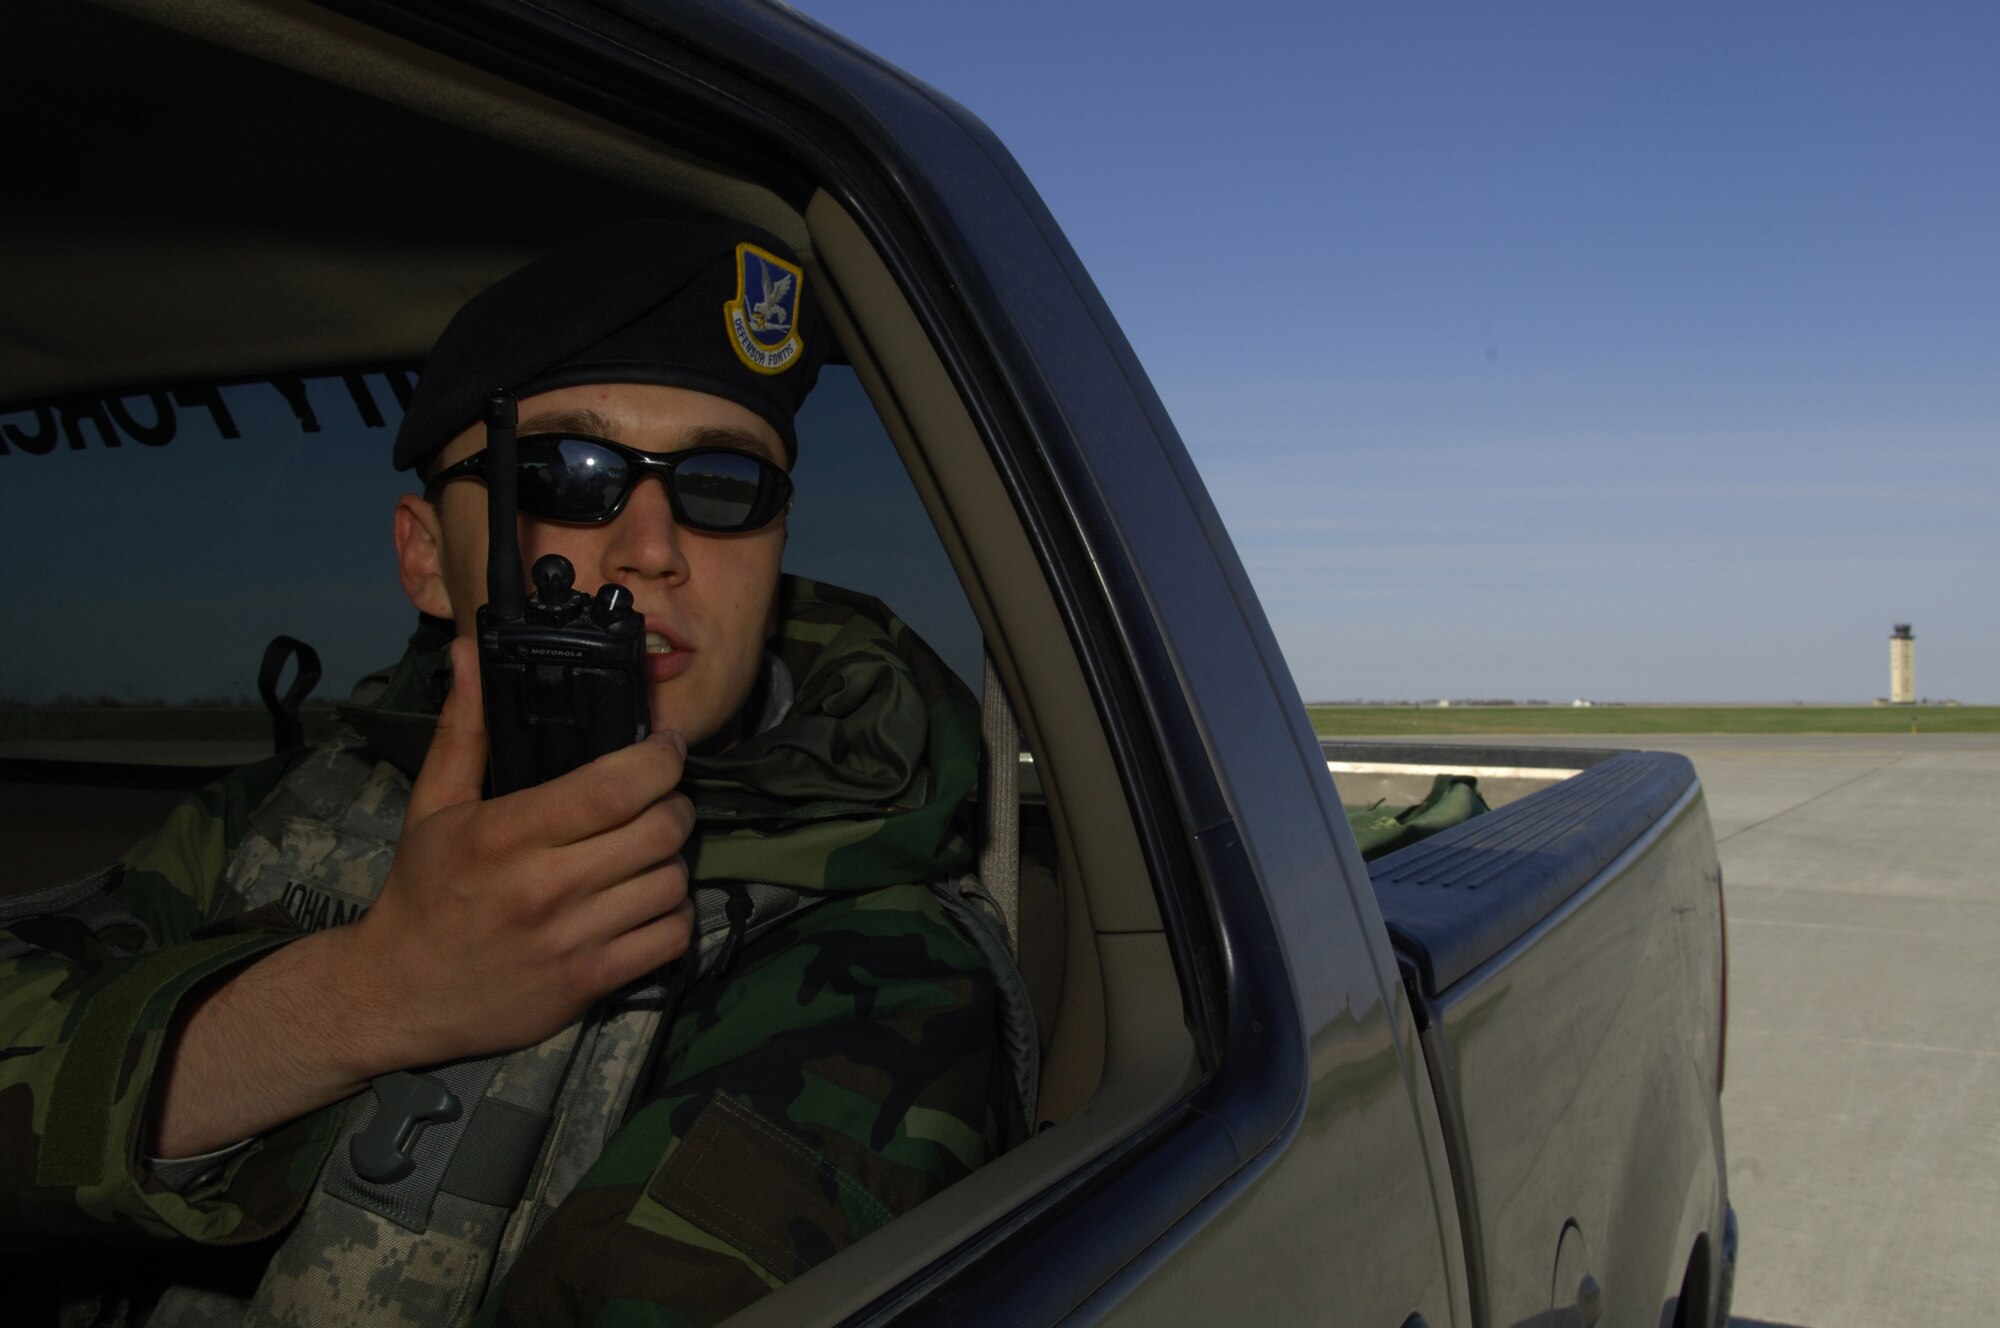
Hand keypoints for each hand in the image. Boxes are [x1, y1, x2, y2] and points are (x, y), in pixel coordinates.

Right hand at [335, 636, 694, 1072]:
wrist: (398, 994)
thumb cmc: (423, 892)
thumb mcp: (433, 805)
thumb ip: (465, 728)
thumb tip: (471, 651)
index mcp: (508, 833)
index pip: (618, 785)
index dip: (660, 758)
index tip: (662, 748)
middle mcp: (545, 886)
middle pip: (660, 829)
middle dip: (674, 805)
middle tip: (660, 801)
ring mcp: (571, 939)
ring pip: (672, 882)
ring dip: (672, 861)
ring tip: (648, 853)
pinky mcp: (590, 984)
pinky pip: (670, 938)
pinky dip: (671, 917)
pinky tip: (646, 903)